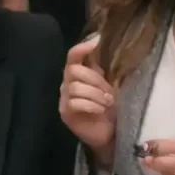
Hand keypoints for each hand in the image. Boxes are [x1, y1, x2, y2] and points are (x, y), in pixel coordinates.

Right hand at [59, 35, 115, 167]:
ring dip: (96, 94)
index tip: (96, 41)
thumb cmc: (108, 107)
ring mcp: (64, 98)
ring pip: (76, 87)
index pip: (72, 56)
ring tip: (107, 103)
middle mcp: (67, 83)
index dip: (81, 48)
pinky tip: (99, 110)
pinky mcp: (65, 112)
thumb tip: (101, 45)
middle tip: (110, 93)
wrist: (108, 133)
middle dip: (95, 80)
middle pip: (74, 70)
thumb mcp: (107, 85)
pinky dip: (91, 105)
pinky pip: (75, 102)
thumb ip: (100, 69)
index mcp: (77, 74)